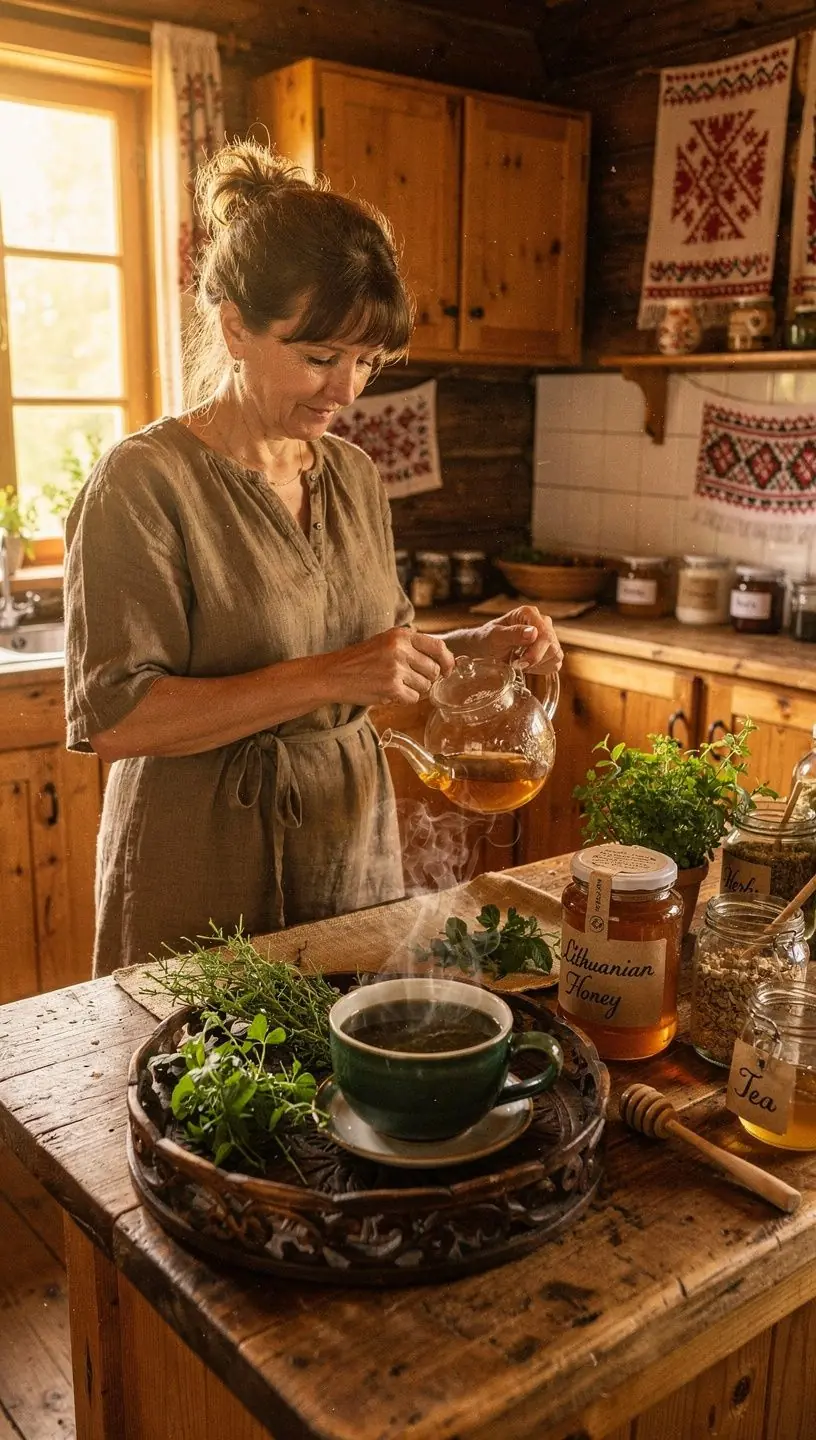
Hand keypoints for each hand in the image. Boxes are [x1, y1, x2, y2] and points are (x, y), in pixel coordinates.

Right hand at [324, 627, 455, 706]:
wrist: (333, 674)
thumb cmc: (360, 661)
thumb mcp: (386, 642)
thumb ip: (411, 647)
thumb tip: (443, 660)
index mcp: (401, 635)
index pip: (438, 646)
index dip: (447, 661)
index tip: (448, 670)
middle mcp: (400, 648)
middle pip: (434, 670)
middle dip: (426, 679)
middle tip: (408, 681)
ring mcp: (396, 668)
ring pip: (425, 686)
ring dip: (413, 690)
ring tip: (393, 685)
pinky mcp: (391, 687)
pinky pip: (413, 698)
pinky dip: (404, 700)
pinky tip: (389, 693)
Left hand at [468, 606, 563, 673]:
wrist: (485, 648)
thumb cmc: (487, 639)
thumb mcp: (494, 636)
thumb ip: (512, 633)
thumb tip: (533, 633)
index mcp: (529, 613)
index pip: (545, 634)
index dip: (535, 652)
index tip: (519, 662)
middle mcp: (542, 622)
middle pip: (552, 645)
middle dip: (534, 660)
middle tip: (515, 663)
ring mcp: (547, 636)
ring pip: (556, 655)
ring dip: (537, 665)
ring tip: (519, 661)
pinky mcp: (550, 650)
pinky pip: (555, 663)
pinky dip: (541, 669)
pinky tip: (527, 665)